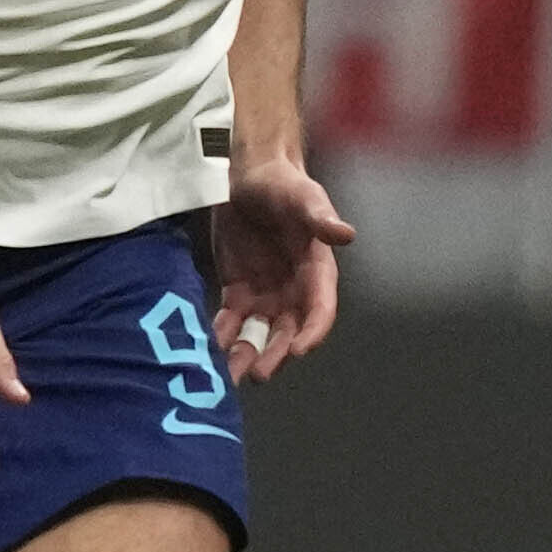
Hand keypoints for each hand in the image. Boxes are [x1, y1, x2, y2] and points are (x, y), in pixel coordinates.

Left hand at [213, 158, 353, 382]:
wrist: (246, 174)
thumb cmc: (282, 182)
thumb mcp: (302, 196)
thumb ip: (320, 217)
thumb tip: (345, 234)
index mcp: (316, 271)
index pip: (320, 309)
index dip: (312, 332)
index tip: (299, 351)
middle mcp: (293, 289)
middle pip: (287, 331)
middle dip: (275, 354)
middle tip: (258, 373)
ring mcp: (265, 293)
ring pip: (258, 333)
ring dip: (246, 354)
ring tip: (228, 377)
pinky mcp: (238, 291)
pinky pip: (231, 321)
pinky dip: (221, 337)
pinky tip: (206, 351)